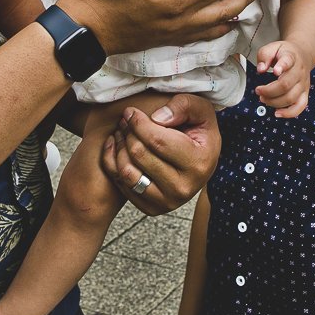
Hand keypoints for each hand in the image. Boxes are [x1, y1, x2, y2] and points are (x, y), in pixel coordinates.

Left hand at [100, 93, 219, 214]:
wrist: (200, 162)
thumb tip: (157, 118)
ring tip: (121, 132)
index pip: (157, 141)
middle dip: (127, 132)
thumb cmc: (199, 133)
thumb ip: (184, 106)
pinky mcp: (151, 208)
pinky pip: (121, 184)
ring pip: (127, 173)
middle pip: (139, 155)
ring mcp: (166, 202)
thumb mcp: (201, 111)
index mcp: (198, 164)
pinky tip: (117, 146)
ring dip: (119, 147)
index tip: (130, 111)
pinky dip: (113, 163)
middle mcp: (183, 188)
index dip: (138, 122)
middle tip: (125, 120)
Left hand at [255, 41, 309, 117]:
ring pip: (291, 98)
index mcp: (291, 57)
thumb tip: (261, 69)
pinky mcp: (305, 93)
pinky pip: (300, 107)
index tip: (275, 71)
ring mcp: (303, 83)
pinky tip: (277, 113)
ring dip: (274, 102)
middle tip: (258, 91)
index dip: (282, 66)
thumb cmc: (284, 52)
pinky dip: (289, 113)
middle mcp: (299, 71)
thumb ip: (264, 55)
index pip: (288, 61)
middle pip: (286, 84)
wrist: (303, 54)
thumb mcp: (272, 47)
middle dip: (269, 91)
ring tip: (263, 99)